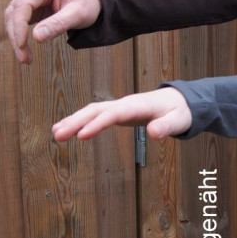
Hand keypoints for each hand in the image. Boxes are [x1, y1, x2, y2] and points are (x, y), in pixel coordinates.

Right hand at [4, 0, 101, 63]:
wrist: (91, 1)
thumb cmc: (87, 5)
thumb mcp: (78, 15)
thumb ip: (58, 25)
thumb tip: (36, 38)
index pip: (24, 4)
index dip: (19, 25)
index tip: (22, 45)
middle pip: (15, 11)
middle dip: (16, 36)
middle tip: (24, 58)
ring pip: (13, 17)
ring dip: (16, 38)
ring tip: (25, 58)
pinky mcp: (30, 5)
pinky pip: (19, 21)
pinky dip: (20, 35)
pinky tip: (25, 50)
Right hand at [52, 87, 192, 141]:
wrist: (180, 101)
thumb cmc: (180, 112)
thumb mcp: (179, 121)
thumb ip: (167, 126)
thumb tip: (154, 133)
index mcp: (137, 106)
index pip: (113, 114)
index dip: (97, 123)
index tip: (81, 135)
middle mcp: (125, 104)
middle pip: (96, 110)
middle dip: (76, 121)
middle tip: (58, 136)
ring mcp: (120, 107)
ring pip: (92, 111)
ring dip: (74, 120)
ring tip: (55, 134)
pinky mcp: (119, 112)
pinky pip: (96, 115)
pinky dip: (81, 121)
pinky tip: (68, 130)